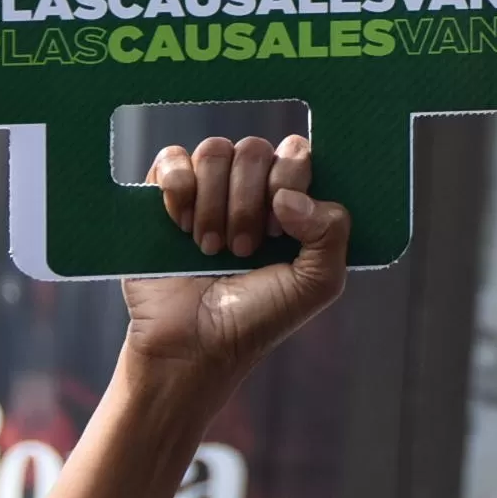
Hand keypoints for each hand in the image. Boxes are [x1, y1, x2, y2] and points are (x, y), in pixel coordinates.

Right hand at [127, 134, 349, 378]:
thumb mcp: (317, 282)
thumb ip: (332, 231)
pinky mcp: (164, 199)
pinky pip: (170, 159)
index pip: (296, 151)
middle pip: (253, 150)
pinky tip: (182, 226)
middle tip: (242, 249)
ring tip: (210, 249)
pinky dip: (178, 187)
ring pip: (214, 151)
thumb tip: (288, 195)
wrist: (193, 348)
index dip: (287, 182)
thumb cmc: (257, 317)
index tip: (279, 231)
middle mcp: (249, 188)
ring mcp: (206, 191)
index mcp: (290, 200)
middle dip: (246, 203)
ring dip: (212, 205)